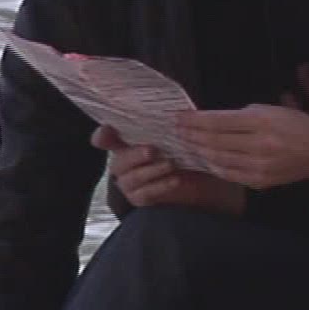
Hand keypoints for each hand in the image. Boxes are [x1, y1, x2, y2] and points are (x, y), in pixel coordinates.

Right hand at [95, 125, 244, 215]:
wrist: (206, 179)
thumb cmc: (188, 150)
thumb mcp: (178, 133)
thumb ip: (165, 123)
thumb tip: (169, 110)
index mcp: (127, 142)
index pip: (105, 138)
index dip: (102, 136)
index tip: (108, 131)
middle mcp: (124, 163)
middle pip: (117, 162)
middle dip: (134, 155)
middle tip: (152, 150)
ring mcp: (130, 183)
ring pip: (129, 180)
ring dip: (150, 171)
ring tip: (170, 164)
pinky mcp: (140, 200)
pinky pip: (143, 195)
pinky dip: (159, 186)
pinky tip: (175, 179)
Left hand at [176, 104, 308, 190]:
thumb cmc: (294, 125)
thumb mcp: (269, 110)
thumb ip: (240, 116)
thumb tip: (209, 120)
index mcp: (261, 121)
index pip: (218, 121)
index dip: (195, 120)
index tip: (179, 117)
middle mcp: (259, 144)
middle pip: (214, 141)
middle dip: (191, 135)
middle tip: (176, 130)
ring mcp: (259, 166)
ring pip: (218, 159)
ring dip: (199, 151)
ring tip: (186, 143)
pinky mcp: (259, 181)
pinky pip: (229, 174)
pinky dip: (213, 166)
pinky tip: (204, 159)